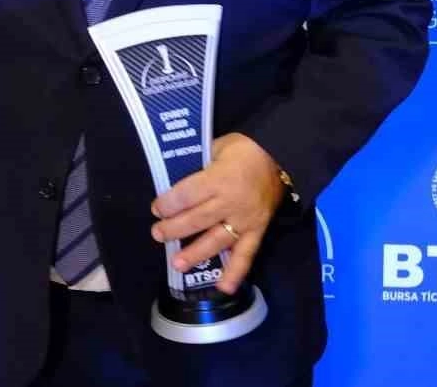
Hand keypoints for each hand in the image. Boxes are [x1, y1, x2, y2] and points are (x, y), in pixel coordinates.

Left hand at [149, 133, 285, 294]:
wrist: (279, 156)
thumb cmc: (243, 150)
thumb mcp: (217, 148)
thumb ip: (198, 165)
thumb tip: (174, 182)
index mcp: (219, 178)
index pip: (188, 194)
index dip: (169, 203)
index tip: (156, 208)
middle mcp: (231, 202)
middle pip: (198, 219)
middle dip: (174, 228)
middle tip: (157, 234)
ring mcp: (245, 219)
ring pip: (217, 239)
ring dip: (196, 253)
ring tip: (177, 264)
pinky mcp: (258, 231)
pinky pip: (246, 254)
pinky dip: (236, 272)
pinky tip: (224, 288)